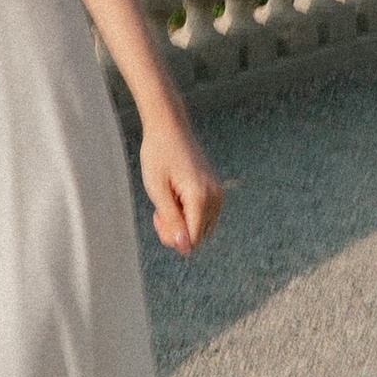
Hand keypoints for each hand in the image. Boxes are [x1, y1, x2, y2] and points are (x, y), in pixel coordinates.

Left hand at [138, 109, 221, 255]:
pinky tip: (176, 195)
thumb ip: (171, 221)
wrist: (169, 127)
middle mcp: (215, 197)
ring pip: (201, 227)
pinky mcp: (216, 189)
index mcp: (200, 197)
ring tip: (168, 200)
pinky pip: (204, 215)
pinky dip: (189, 212)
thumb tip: (185, 249)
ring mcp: (218, 193)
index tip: (158, 217)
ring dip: (183, 221)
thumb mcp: (157, 190)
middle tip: (159, 208)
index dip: (172, 237)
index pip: (192, 240)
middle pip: (198, 236)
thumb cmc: (158, 156)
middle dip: (177, 230)